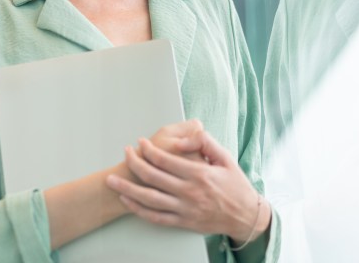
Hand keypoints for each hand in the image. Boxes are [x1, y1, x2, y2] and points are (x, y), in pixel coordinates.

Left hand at [105, 127, 270, 243]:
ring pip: (150, 199)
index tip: (139, 143)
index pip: (166, 160)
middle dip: (135, 164)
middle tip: (125, 153)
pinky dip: (139, 210)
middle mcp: (189, 192)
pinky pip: (156, 217)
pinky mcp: (183, 222)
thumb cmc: (235, 185)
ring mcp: (185, 209)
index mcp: (199, 174)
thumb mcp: (226, 158)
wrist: (246, 217)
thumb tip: (186, 136)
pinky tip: (128, 201)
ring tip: (112, 181)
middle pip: (153, 177)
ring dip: (128, 189)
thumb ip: (205, 142)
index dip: (149, 150)